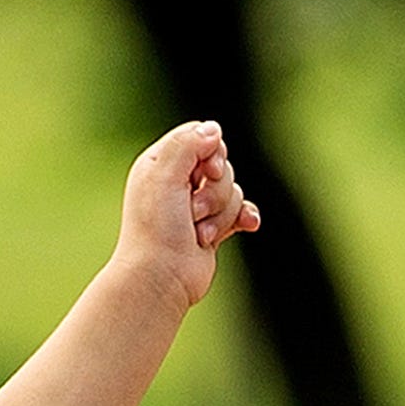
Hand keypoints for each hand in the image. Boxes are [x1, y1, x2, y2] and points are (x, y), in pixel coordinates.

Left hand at [121, 120, 261, 283]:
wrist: (161, 276)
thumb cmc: (156, 228)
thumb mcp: (164, 175)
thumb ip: (188, 145)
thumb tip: (214, 129)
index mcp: (162, 163)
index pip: (200, 138)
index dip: (211, 152)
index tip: (206, 172)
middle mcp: (178, 181)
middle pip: (222, 166)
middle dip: (215, 191)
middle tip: (192, 211)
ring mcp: (196, 205)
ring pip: (233, 191)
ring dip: (221, 214)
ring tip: (199, 233)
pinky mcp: (213, 227)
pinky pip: (241, 212)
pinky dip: (244, 218)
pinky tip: (248, 226)